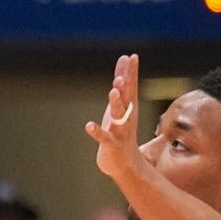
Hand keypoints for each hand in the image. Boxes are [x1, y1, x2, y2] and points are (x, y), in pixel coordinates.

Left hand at [84, 54, 143, 182]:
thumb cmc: (121, 130)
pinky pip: (104, 137)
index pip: (131, 86)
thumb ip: (122, 83)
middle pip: (127, 100)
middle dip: (124, 88)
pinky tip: (89, 126)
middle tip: (120, 77)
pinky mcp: (111, 144)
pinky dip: (97, 132)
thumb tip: (125, 59)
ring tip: (112, 92)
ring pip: (118, 116)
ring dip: (116, 104)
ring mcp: (120, 131)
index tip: (132, 56)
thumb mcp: (121, 106)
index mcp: (129, 107)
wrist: (126, 163)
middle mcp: (127, 117)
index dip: (131, 72)